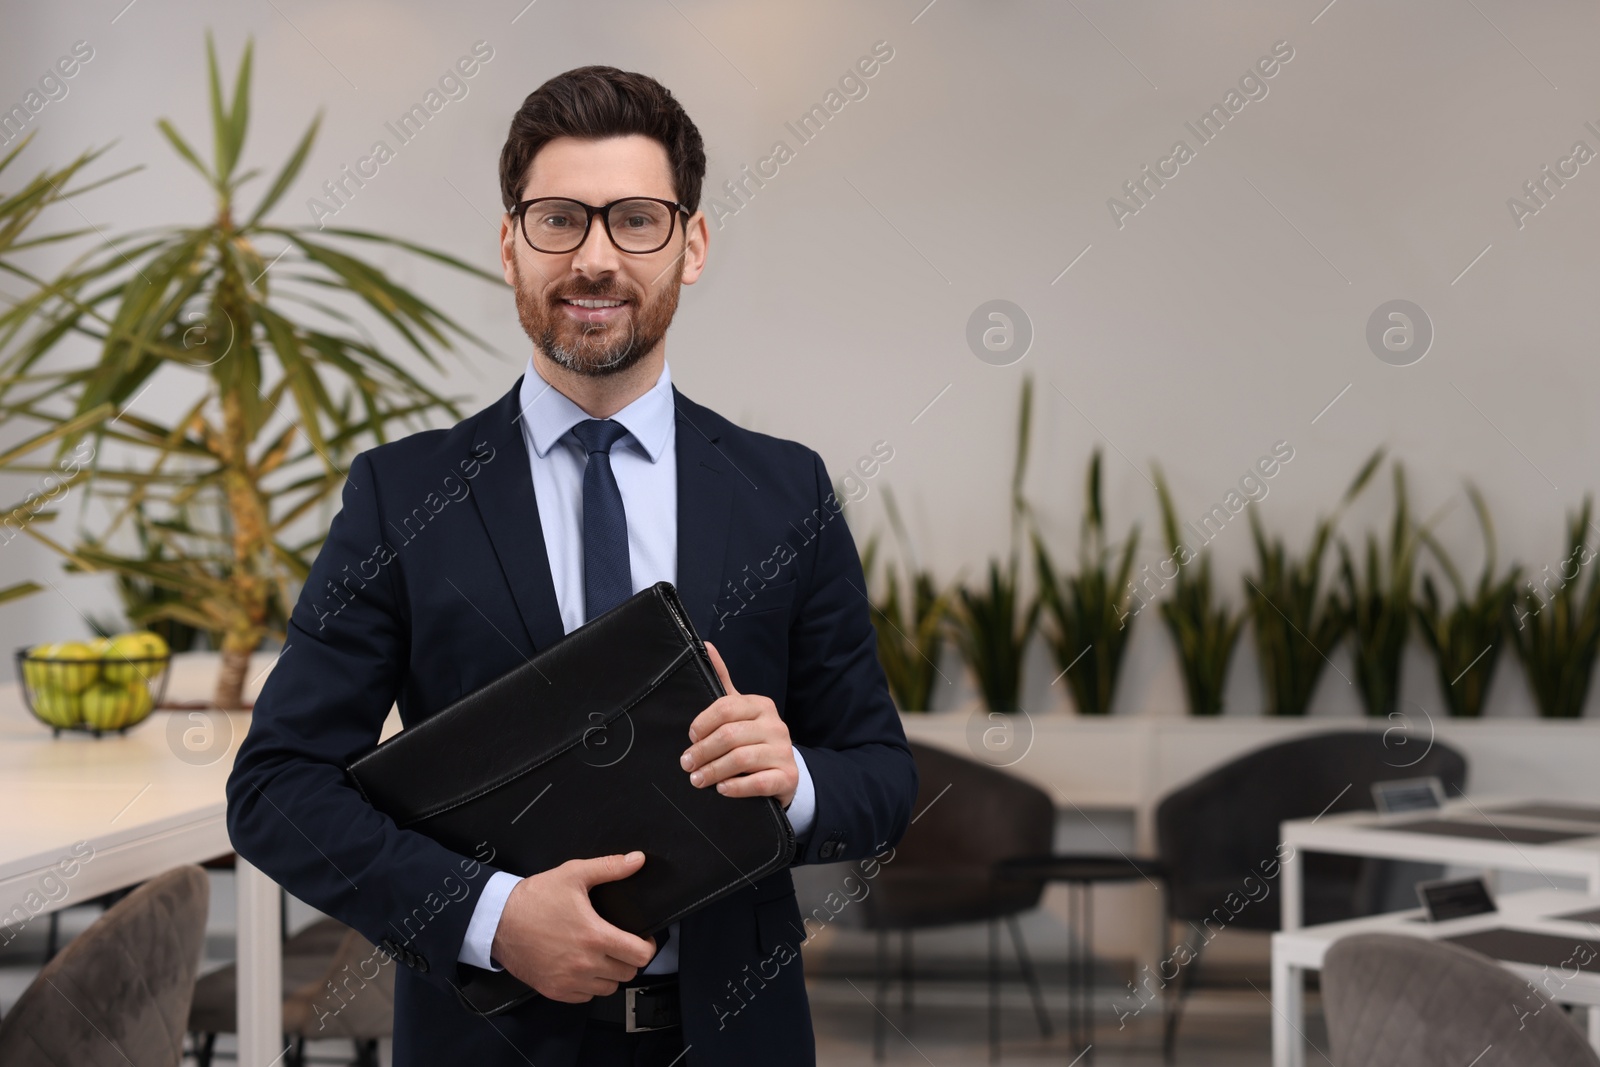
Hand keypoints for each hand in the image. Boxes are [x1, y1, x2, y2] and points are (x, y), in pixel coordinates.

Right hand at [489, 852, 656, 1002]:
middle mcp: (585, 964)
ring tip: (602, 955)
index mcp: (595, 936)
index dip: (648, 946)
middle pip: (628, 973)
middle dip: (629, 958)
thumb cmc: (534, 899)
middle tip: (621, 944)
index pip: (641, 955)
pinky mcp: (555, 990)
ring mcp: (569, 981)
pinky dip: (589, 985)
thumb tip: (637, 860)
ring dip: (610, 973)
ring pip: (608, 988)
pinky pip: (586, 997)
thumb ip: (609, 867)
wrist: (498, 921)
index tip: (642, 939)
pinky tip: (582, 967)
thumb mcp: (573, 874)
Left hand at [682, 641, 797, 808]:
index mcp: (760, 705)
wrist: (784, 772)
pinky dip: (736, 787)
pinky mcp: (786, 777)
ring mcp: (783, 751)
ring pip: (741, 759)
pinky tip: (722, 789)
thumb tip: (705, 645)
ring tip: (697, 779)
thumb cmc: (754, 738)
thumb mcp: (739, 709)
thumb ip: (722, 680)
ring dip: (714, 771)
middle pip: (729, 735)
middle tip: (687, 763)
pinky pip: (758, 783)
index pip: (725, 708)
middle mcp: (775, 725)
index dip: (702, 723)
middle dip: (702, 751)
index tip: (690, 738)